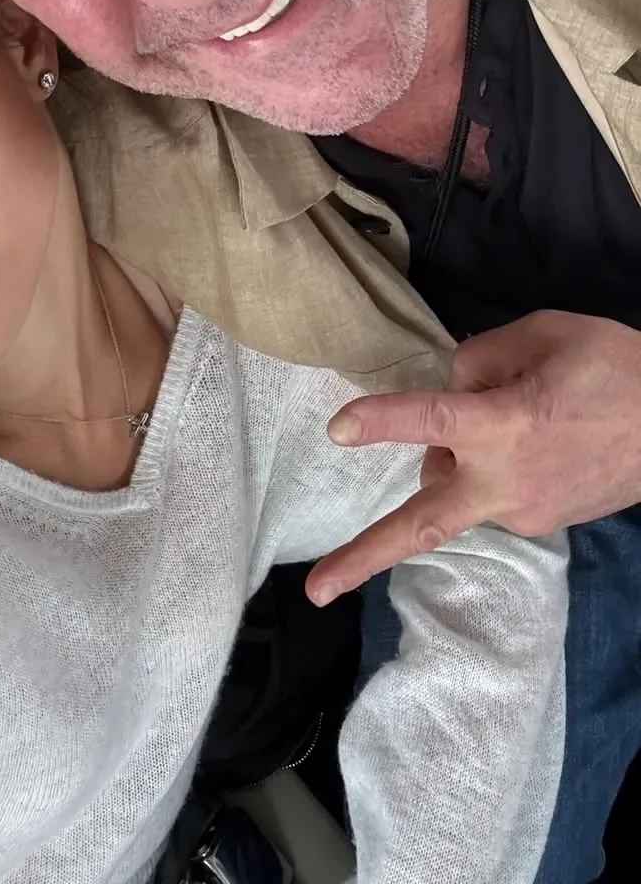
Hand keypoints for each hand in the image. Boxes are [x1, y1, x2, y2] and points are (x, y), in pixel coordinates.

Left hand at [306, 310, 640, 604]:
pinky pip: (486, 492)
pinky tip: (530, 439)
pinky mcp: (539, 525)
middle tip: (314, 590)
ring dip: (450, 459)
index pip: (434, 420)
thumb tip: (446, 388)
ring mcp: (523, 512)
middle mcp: (507, 480)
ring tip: (511, 413)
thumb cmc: (615, 368)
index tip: (339, 429)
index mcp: (508, 424)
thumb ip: (480, 358)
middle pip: (424, 523)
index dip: (383, 422)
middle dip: (364, 556)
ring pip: (451, 489)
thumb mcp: (545, 335)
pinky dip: (485, 465)